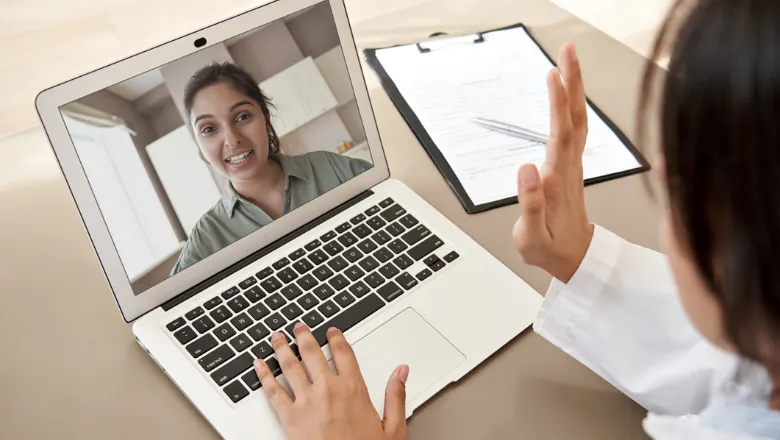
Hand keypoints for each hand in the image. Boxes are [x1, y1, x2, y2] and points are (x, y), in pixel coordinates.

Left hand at [255, 324, 408, 439]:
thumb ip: (395, 396)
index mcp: (353, 389)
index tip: (331, 332)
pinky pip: (272, 391)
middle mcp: (328, 390)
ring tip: (276, 337)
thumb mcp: (392, 428)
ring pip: (290, 365)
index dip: (336, 338)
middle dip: (304, 336)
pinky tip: (259, 365)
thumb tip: (401, 372)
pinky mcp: (289, 418)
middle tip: (298, 327)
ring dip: (281, 348)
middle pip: (312, 353)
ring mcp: (306, 402)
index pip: (343, 353)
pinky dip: (263, 375)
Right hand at [513, 43, 593, 281]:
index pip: (560, 134)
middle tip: (568, 50)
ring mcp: (573, 164)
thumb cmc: (552, 249)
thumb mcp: (533, 237)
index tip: (553, 75)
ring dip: (574, 88)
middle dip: (572, 81)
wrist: (576, 258)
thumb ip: (530, 204)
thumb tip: (526, 169)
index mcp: (558, 180)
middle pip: (574, 117)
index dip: (558, 104)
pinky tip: (566, 93)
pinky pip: (574, 127)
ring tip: (567, 61)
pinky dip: (571, 105)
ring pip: (577, 119)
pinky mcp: (570, 165)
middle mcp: (569, 166)